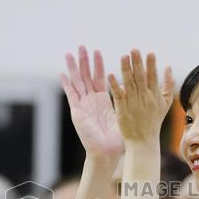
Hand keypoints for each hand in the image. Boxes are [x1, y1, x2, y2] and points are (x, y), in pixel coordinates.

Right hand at [60, 46, 123, 160]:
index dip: (98, 65)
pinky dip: (67, 84)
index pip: (99, 78)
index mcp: (102, 102)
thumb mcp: (123, 116)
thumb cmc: (117, 140)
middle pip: (86, 76)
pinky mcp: (77, 112)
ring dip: (74, 68)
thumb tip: (136, 92)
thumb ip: (125, 102)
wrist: (106, 152)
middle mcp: (91, 101)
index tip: (97, 51)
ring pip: (77, 82)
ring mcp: (83, 106)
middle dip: (84, 61)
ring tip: (70, 53)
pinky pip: (71, 95)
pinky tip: (63, 73)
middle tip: (81, 46)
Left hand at [107, 49, 173, 146]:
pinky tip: (110, 74)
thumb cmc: (154, 121)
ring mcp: (133, 103)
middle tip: (134, 49)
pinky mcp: (122, 109)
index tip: (150, 53)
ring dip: (126, 69)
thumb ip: (168, 85)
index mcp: (155, 96)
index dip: (152, 65)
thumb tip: (168, 67)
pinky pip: (118, 95)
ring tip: (123, 56)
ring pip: (129, 84)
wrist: (143, 140)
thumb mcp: (165, 103)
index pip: (153, 77)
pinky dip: (115, 85)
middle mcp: (144, 98)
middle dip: (138, 63)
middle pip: (141, 78)